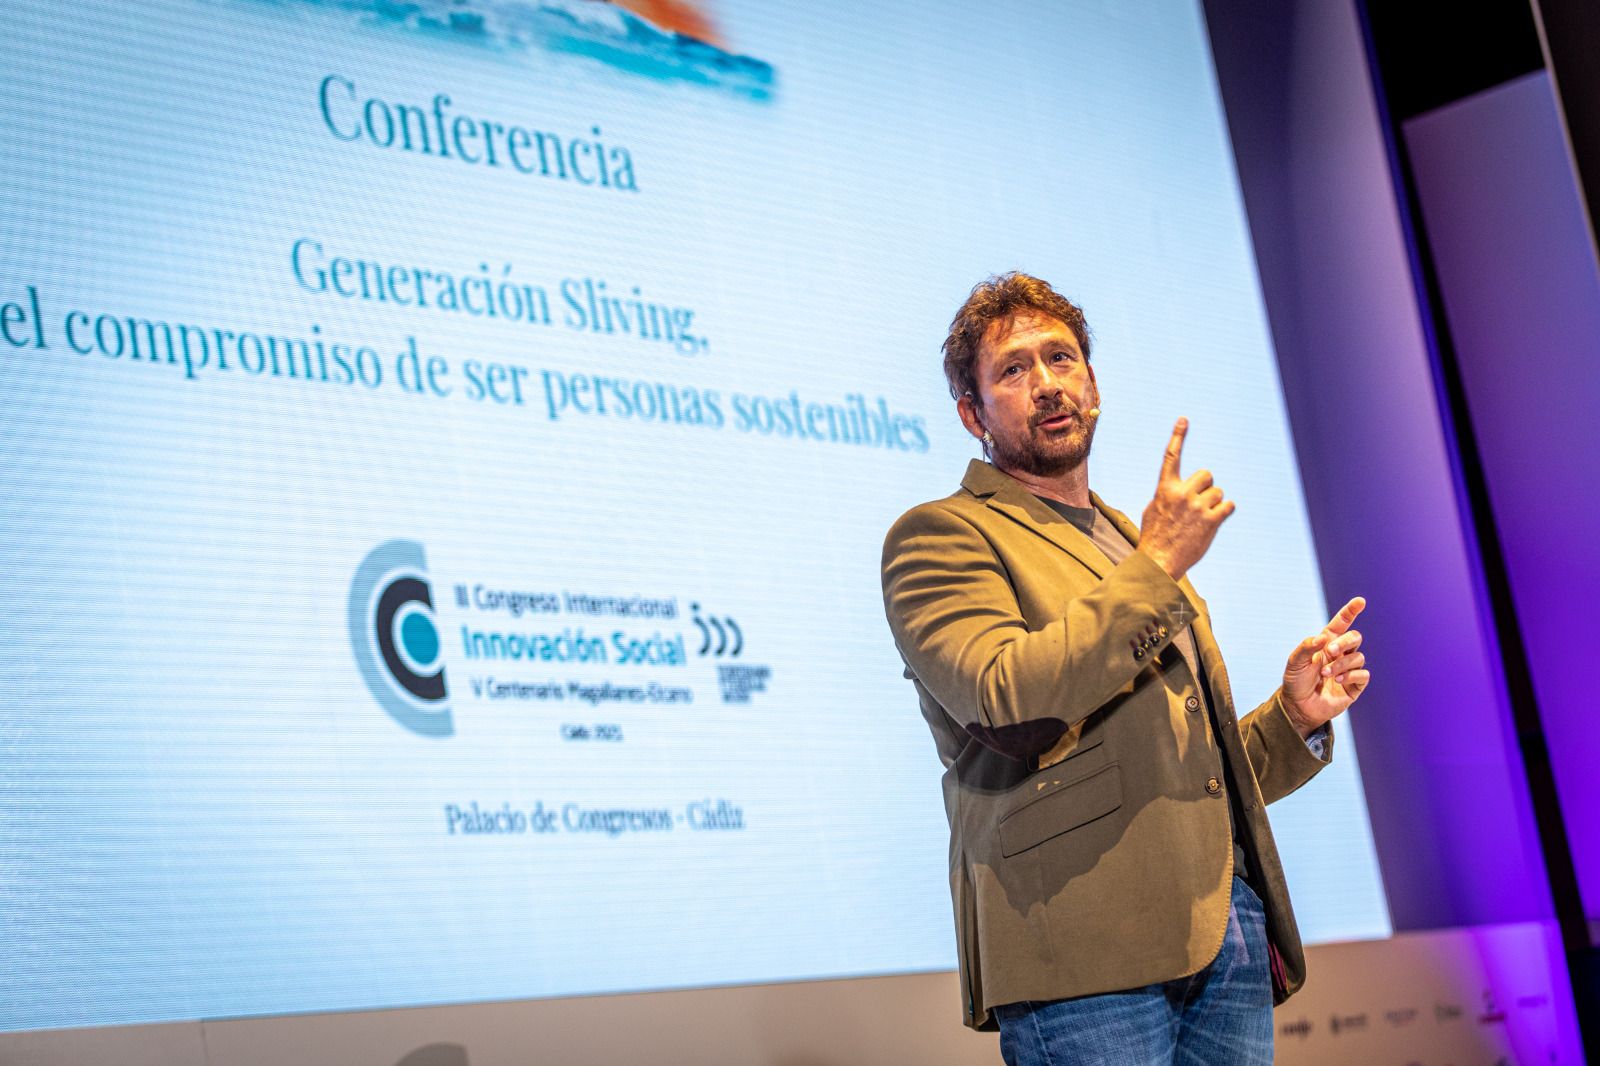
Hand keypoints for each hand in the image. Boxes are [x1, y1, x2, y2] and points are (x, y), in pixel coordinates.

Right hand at [1137, 418, 1234, 581]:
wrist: (1159, 561)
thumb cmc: (1155, 536)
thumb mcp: (1153, 509)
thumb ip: (1166, 494)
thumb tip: (1177, 488)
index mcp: (1165, 489)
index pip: (1171, 457)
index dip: (1177, 437)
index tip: (1183, 420)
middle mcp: (1182, 494)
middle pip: (1207, 475)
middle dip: (1206, 487)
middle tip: (1199, 503)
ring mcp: (1197, 507)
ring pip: (1218, 492)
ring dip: (1214, 503)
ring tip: (1202, 519)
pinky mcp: (1211, 521)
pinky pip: (1228, 505)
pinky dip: (1225, 512)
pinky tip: (1214, 521)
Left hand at [1283, 597, 1370, 737]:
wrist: (1298, 707)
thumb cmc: (1295, 682)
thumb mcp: (1295, 662)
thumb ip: (1307, 647)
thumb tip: (1324, 637)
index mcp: (1326, 644)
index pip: (1341, 624)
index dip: (1350, 611)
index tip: (1360, 601)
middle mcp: (1340, 654)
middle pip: (1354, 638)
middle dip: (1345, 642)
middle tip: (1330, 651)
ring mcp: (1348, 669)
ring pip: (1358, 657)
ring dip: (1341, 664)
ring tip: (1326, 675)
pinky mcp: (1354, 686)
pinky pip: (1363, 675)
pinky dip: (1351, 676)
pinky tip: (1337, 681)